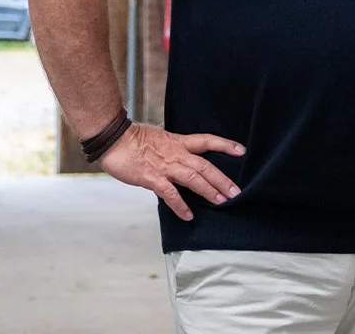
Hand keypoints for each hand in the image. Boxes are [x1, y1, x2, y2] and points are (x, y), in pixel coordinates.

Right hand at [95, 123, 242, 220]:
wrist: (113, 139)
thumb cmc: (132, 140)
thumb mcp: (159, 138)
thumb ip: (172, 148)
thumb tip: (180, 156)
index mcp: (179, 142)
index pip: (207, 141)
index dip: (225, 145)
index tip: (241, 151)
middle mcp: (176, 153)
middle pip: (205, 166)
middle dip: (222, 179)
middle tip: (236, 191)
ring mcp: (165, 166)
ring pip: (193, 178)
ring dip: (209, 190)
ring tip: (221, 201)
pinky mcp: (152, 178)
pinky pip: (170, 194)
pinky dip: (180, 205)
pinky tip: (189, 215)